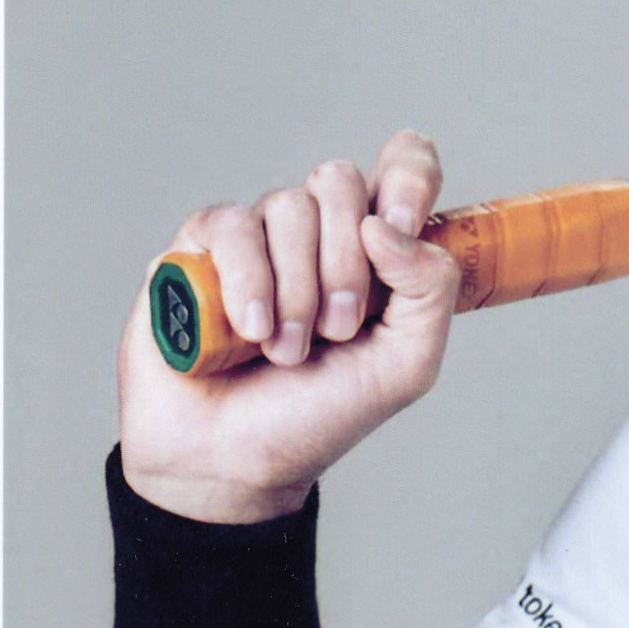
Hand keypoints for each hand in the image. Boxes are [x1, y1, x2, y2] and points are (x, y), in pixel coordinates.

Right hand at [116, 130, 458, 523]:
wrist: (233, 462)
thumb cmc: (321, 412)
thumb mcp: (407, 362)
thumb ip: (429, 287)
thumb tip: (384, 224)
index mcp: (378, 247)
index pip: (404, 164)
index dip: (408, 176)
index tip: (403, 225)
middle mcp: (320, 231)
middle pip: (341, 182)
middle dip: (345, 262)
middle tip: (339, 328)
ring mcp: (259, 237)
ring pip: (289, 207)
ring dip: (296, 288)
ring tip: (288, 350)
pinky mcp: (198, 251)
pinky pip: (231, 225)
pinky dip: (247, 280)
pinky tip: (249, 330)